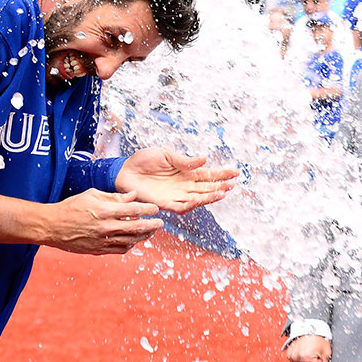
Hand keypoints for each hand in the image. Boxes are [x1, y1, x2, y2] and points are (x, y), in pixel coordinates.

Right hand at [44, 189, 161, 254]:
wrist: (52, 226)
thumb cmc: (70, 207)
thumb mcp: (91, 195)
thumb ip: (113, 196)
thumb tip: (132, 195)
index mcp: (103, 210)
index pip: (132, 210)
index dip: (147, 209)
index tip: (155, 209)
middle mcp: (105, 227)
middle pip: (136, 227)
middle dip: (152, 225)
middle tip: (160, 223)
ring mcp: (103, 240)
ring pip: (131, 241)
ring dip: (144, 236)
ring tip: (150, 232)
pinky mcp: (99, 250)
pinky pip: (121, 249)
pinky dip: (130, 245)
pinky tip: (134, 240)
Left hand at [116, 148, 237, 213]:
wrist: (125, 170)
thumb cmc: (144, 160)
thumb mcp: (165, 154)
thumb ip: (183, 160)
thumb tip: (204, 160)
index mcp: (186, 173)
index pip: (208, 175)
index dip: (222, 174)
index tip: (236, 172)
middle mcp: (184, 186)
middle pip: (206, 188)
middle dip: (220, 187)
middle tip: (232, 184)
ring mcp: (176, 195)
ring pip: (197, 199)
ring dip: (209, 197)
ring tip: (221, 193)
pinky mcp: (165, 203)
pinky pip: (181, 207)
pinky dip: (190, 204)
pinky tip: (198, 199)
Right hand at [284, 335, 330, 361]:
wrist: (309, 327)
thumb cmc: (319, 339)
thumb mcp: (326, 354)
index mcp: (306, 358)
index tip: (320, 361)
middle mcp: (296, 358)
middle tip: (317, 358)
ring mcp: (291, 356)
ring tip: (311, 354)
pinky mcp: (289, 354)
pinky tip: (305, 354)